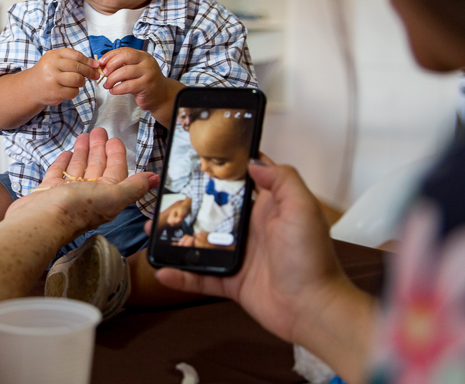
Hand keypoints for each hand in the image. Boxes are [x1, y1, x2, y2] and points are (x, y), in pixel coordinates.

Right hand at [5, 128, 157, 236]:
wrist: (41, 220)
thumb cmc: (77, 208)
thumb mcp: (112, 196)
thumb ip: (134, 187)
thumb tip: (157, 179)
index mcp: (106, 196)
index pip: (115, 170)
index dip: (116, 155)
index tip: (114, 139)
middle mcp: (89, 194)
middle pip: (97, 166)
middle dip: (99, 149)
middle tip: (98, 130)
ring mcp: (68, 192)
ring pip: (79, 167)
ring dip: (83, 152)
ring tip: (84, 135)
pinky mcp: (50, 190)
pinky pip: (60, 172)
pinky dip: (64, 162)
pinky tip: (67, 152)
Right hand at [28, 48, 99, 105]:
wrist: (31, 87)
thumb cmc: (48, 72)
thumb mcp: (56, 60)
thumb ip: (73, 60)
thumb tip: (95, 64)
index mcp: (53, 55)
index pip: (75, 55)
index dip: (88, 60)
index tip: (96, 65)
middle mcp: (52, 66)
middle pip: (77, 67)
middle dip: (89, 72)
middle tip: (95, 75)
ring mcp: (52, 79)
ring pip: (77, 80)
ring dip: (81, 82)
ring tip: (78, 82)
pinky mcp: (54, 92)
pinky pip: (73, 92)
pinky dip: (74, 92)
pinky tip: (69, 90)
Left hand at [97, 48, 184, 122]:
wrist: (161, 95)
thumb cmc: (143, 81)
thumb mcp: (134, 70)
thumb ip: (122, 66)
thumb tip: (102, 65)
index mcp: (142, 55)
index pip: (124, 50)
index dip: (110, 55)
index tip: (101, 62)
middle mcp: (146, 62)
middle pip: (125, 57)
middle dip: (111, 65)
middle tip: (104, 74)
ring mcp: (148, 73)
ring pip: (124, 72)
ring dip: (111, 79)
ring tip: (107, 85)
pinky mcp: (146, 86)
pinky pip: (127, 86)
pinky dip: (116, 89)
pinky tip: (113, 91)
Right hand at [152, 155, 348, 345]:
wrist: (313, 310)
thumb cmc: (312, 260)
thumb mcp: (302, 210)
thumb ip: (282, 180)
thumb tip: (254, 161)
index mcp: (268, 207)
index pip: (242, 180)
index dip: (222, 167)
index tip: (196, 157)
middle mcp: (251, 228)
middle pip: (213, 209)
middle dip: (188, 201)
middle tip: (162, 194)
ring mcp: (239, 255)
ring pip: (200, 241)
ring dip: (176, 236)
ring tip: (153, 229)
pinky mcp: (232, 280)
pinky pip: (201, 276)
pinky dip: (181, 276)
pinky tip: (163, 271)